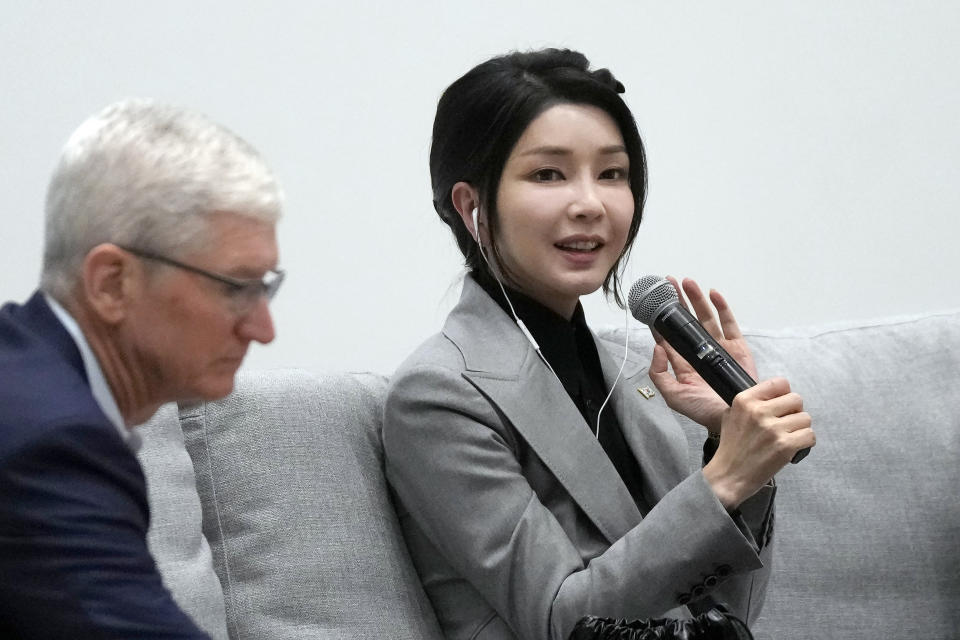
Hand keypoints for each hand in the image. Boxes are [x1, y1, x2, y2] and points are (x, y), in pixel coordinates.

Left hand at [647, 277, 757, 431]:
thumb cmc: (703, 410)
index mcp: (683, 363)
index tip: (653, 302)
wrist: (734, 418)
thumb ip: (659, 374)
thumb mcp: (673, 396)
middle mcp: (699, 352)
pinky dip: (722, 308)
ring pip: (706, 318)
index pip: (669, 336)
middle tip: (668, 283)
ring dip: (697, 299)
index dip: (661, 319)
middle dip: (677, 302)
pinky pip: (729, 323)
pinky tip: (713, 294)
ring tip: (686, 282)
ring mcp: (719, 348)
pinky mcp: (737, 347)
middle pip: (687, 321)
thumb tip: (657, 347)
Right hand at [702, 377, 814, 508]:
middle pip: (796, 399)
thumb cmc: (731, 447)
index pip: (780, 383)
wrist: (729, 476)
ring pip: (806, 418)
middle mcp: (759, 411)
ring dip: (800, 428)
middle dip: (794, 412)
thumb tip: (774, 396)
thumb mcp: (731, 415)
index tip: (781, 405)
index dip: (784, 394)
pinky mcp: (785, 446)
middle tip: (785, 424)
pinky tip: (793, 447)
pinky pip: (810, 435)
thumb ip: (751, 402)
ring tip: (787, 437)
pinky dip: (805, 442)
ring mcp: (773, 429)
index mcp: (745, 400)